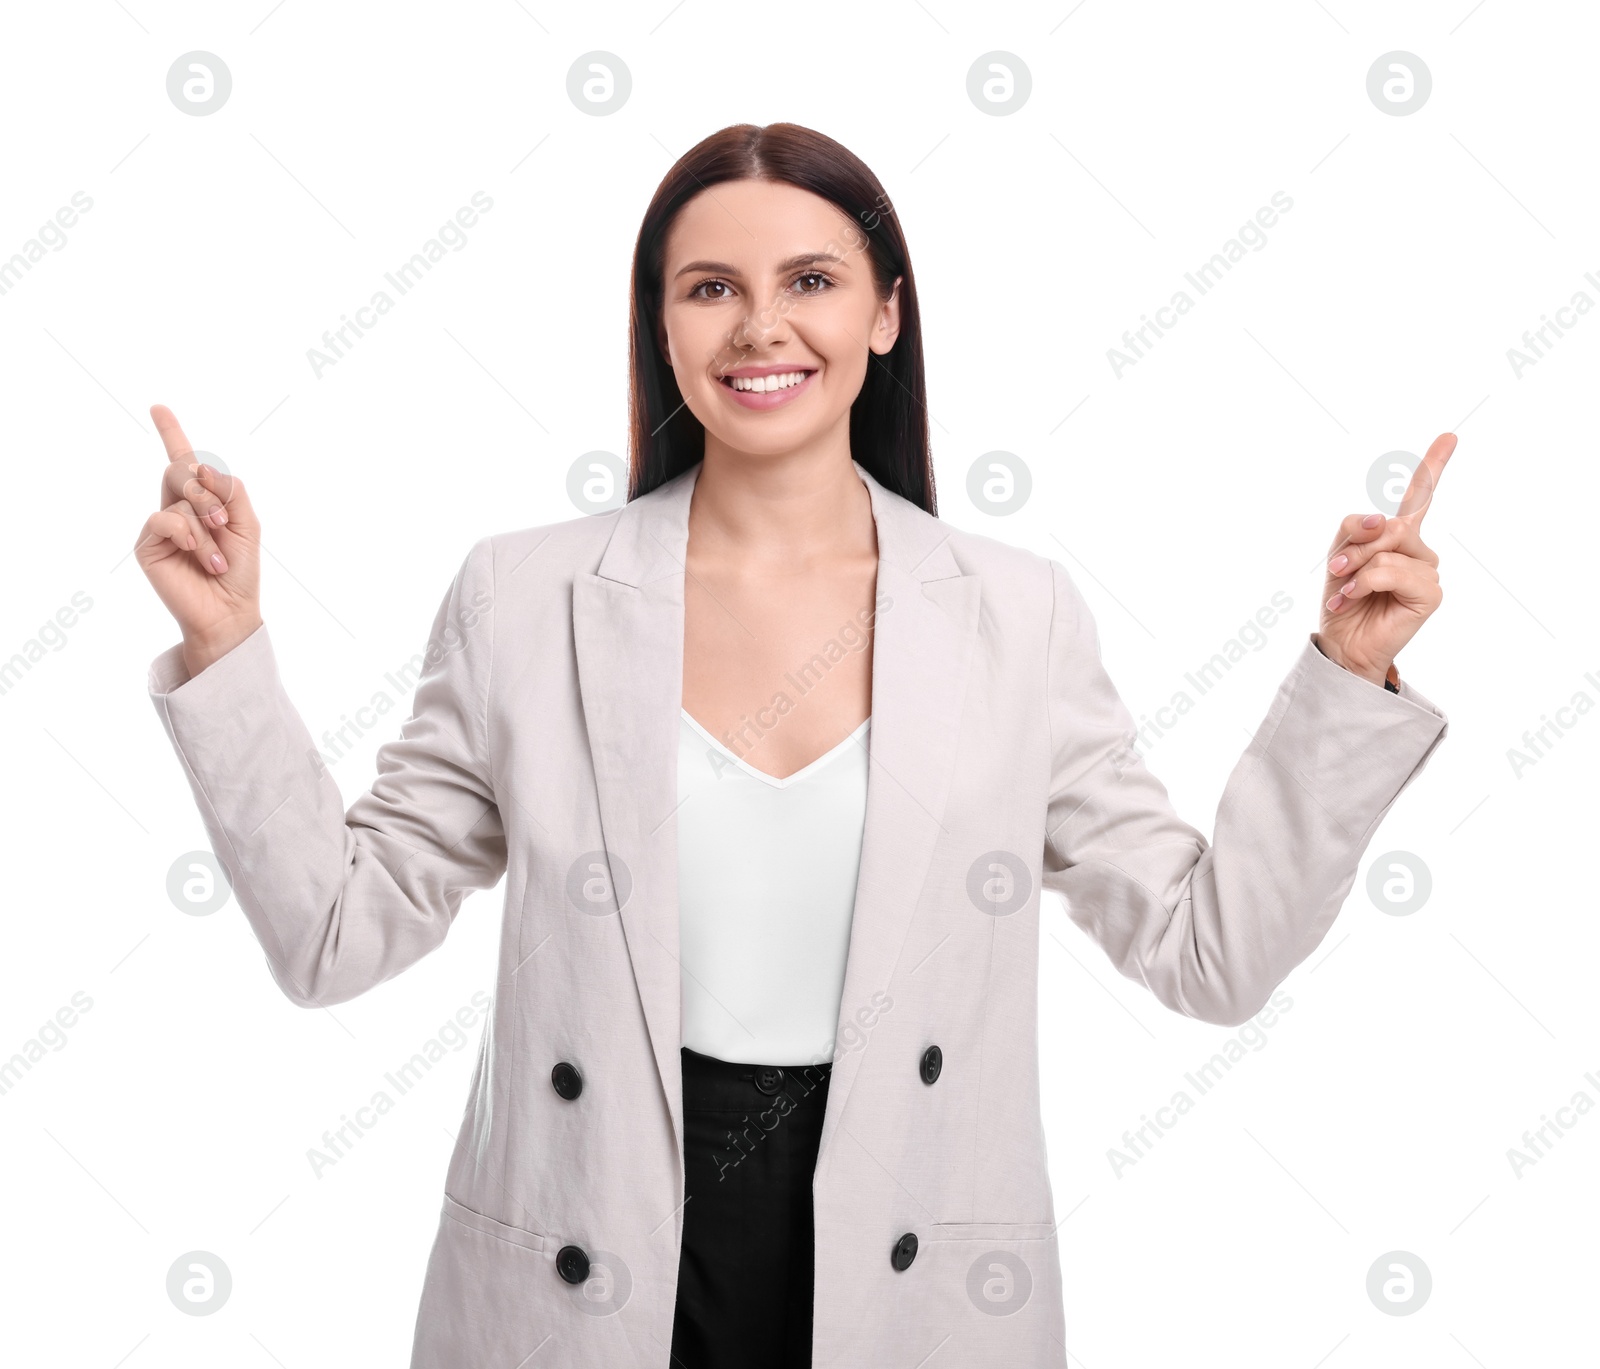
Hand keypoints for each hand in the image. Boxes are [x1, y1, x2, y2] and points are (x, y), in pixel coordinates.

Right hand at [133, 404, 262, 675]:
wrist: (230, 609)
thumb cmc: (240, 570)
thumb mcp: (247, 524)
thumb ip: (230, 490)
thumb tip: (201, 465)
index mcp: (202, 502)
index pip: (185, 461)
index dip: (171, 432)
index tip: (157, 407)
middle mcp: (177, 508)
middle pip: (182, 469)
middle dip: (207, 491)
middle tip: (224, 522)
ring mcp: (161, 526)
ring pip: (180, 497)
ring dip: (207, 526)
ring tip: (217, 557)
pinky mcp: (148, 545)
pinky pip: (164, 519)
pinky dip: (187, 534)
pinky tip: (196, 554)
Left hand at [1317, 432, 1454, 686]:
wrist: (1342, 642)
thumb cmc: (1343, 599)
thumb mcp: (1340, 554)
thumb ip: (1358, 528)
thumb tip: (1384, 518)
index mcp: (1399, 537)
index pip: (1419, 497)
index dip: (1433, 466)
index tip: (1450, 436)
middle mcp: (1419, 551)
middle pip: (1390, 524)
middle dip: (1356, 546)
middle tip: (1338, 569)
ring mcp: (1428, 571)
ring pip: (1389, 548)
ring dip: (1357, 568)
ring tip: (1346, 592)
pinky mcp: (1430, 593)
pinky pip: (1391, 571)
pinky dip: (1365, 583)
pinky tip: (1355, 599)